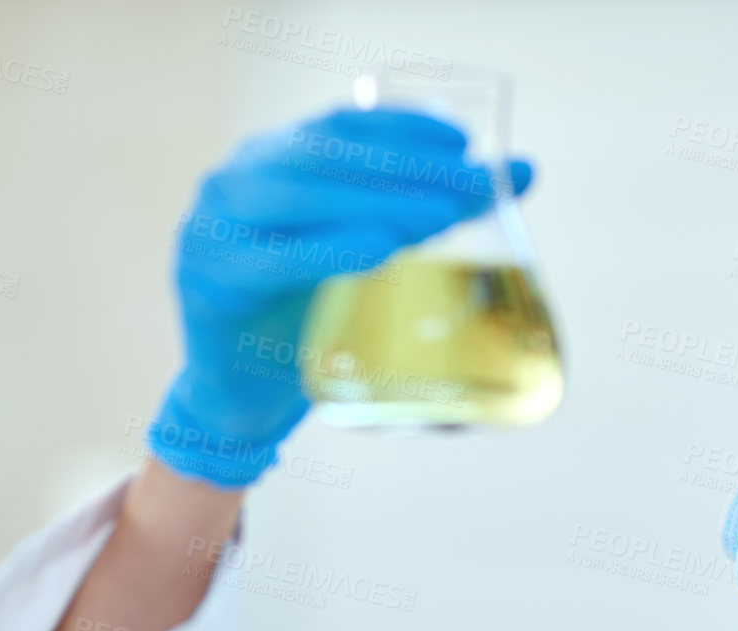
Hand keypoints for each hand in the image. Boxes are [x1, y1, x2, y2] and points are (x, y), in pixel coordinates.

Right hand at [147, 107, 535, 486]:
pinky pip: (274, 261)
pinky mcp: (210, 285)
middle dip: (404, 167)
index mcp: (273, 160)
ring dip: (376, 203)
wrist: (240, 397)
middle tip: (470, 185)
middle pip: (326, 156)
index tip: (463, 143)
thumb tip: (526, 171)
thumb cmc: (314, 317)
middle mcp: (237, 181)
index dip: (402, 127)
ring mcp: (213, 230)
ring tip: (438, 217)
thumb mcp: (371, 256)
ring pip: (299, 196)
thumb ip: (432, 210)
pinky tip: (379, 251)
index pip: (341, 126)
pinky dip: (330, 252)